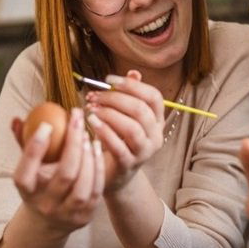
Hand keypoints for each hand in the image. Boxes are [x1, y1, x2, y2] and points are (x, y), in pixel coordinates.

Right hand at [10, 107, 104, 233]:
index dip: (35, 149)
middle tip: (77, 119)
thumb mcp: (28, 168)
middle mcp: (46, 205)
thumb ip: (23, 144)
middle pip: (65, 175)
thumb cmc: (38, 184)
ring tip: (87, 134)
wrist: (48, 222)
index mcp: (27, 192)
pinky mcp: (85, 216)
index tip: (47, 124)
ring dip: (89, 156)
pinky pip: (96, 189)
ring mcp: (67, 213)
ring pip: (83, 185)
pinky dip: (98, 167)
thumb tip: (17, 120)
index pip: (25, 174)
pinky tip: (97, 147)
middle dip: (73, 144)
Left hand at [84, 70, 165, 192]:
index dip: (132, 85)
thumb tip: (133, 72)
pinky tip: (91, 122)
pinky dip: (104, 132)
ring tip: (91, 108)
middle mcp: (155, 135)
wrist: (114, 175)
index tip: (108, 80)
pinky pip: (118, 146)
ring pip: (132, 127)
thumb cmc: (117, 140)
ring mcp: (144, 151)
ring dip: (109, 114)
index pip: (153, 96)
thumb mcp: (124, 116)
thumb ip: (129, 95)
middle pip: (141, 110)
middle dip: (115, 98)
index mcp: (158, 120)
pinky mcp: (129, 164)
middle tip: (94, 96)